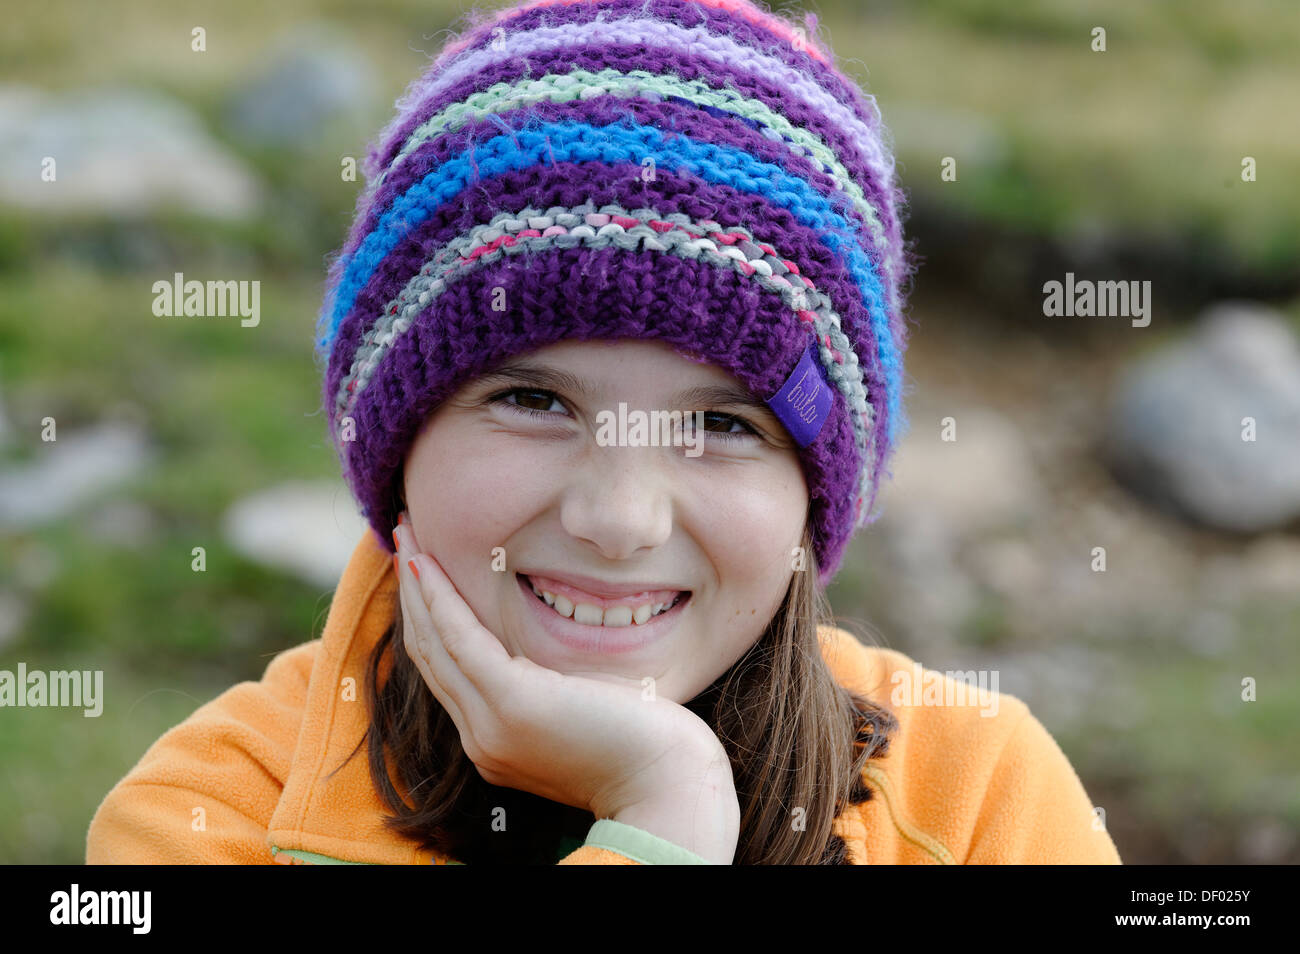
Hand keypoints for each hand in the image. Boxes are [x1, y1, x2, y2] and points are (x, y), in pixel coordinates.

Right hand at [392, 518, 734, 824]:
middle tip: (402, 536)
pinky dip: (438, 597)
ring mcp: (489, 725)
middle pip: (429, 653)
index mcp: (494, 742)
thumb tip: (545, 653)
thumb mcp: (582, 710)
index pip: (446, 669)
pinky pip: (460, 639)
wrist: (665, 783)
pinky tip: (425, 561)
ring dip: (414, 584)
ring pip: (434, 643)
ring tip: (404, 531)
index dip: (427, 616)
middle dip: (411, 592)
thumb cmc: (643, 743)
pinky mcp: (511, 702)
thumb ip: (551, 686)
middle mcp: (480, 738)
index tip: (421, 566)